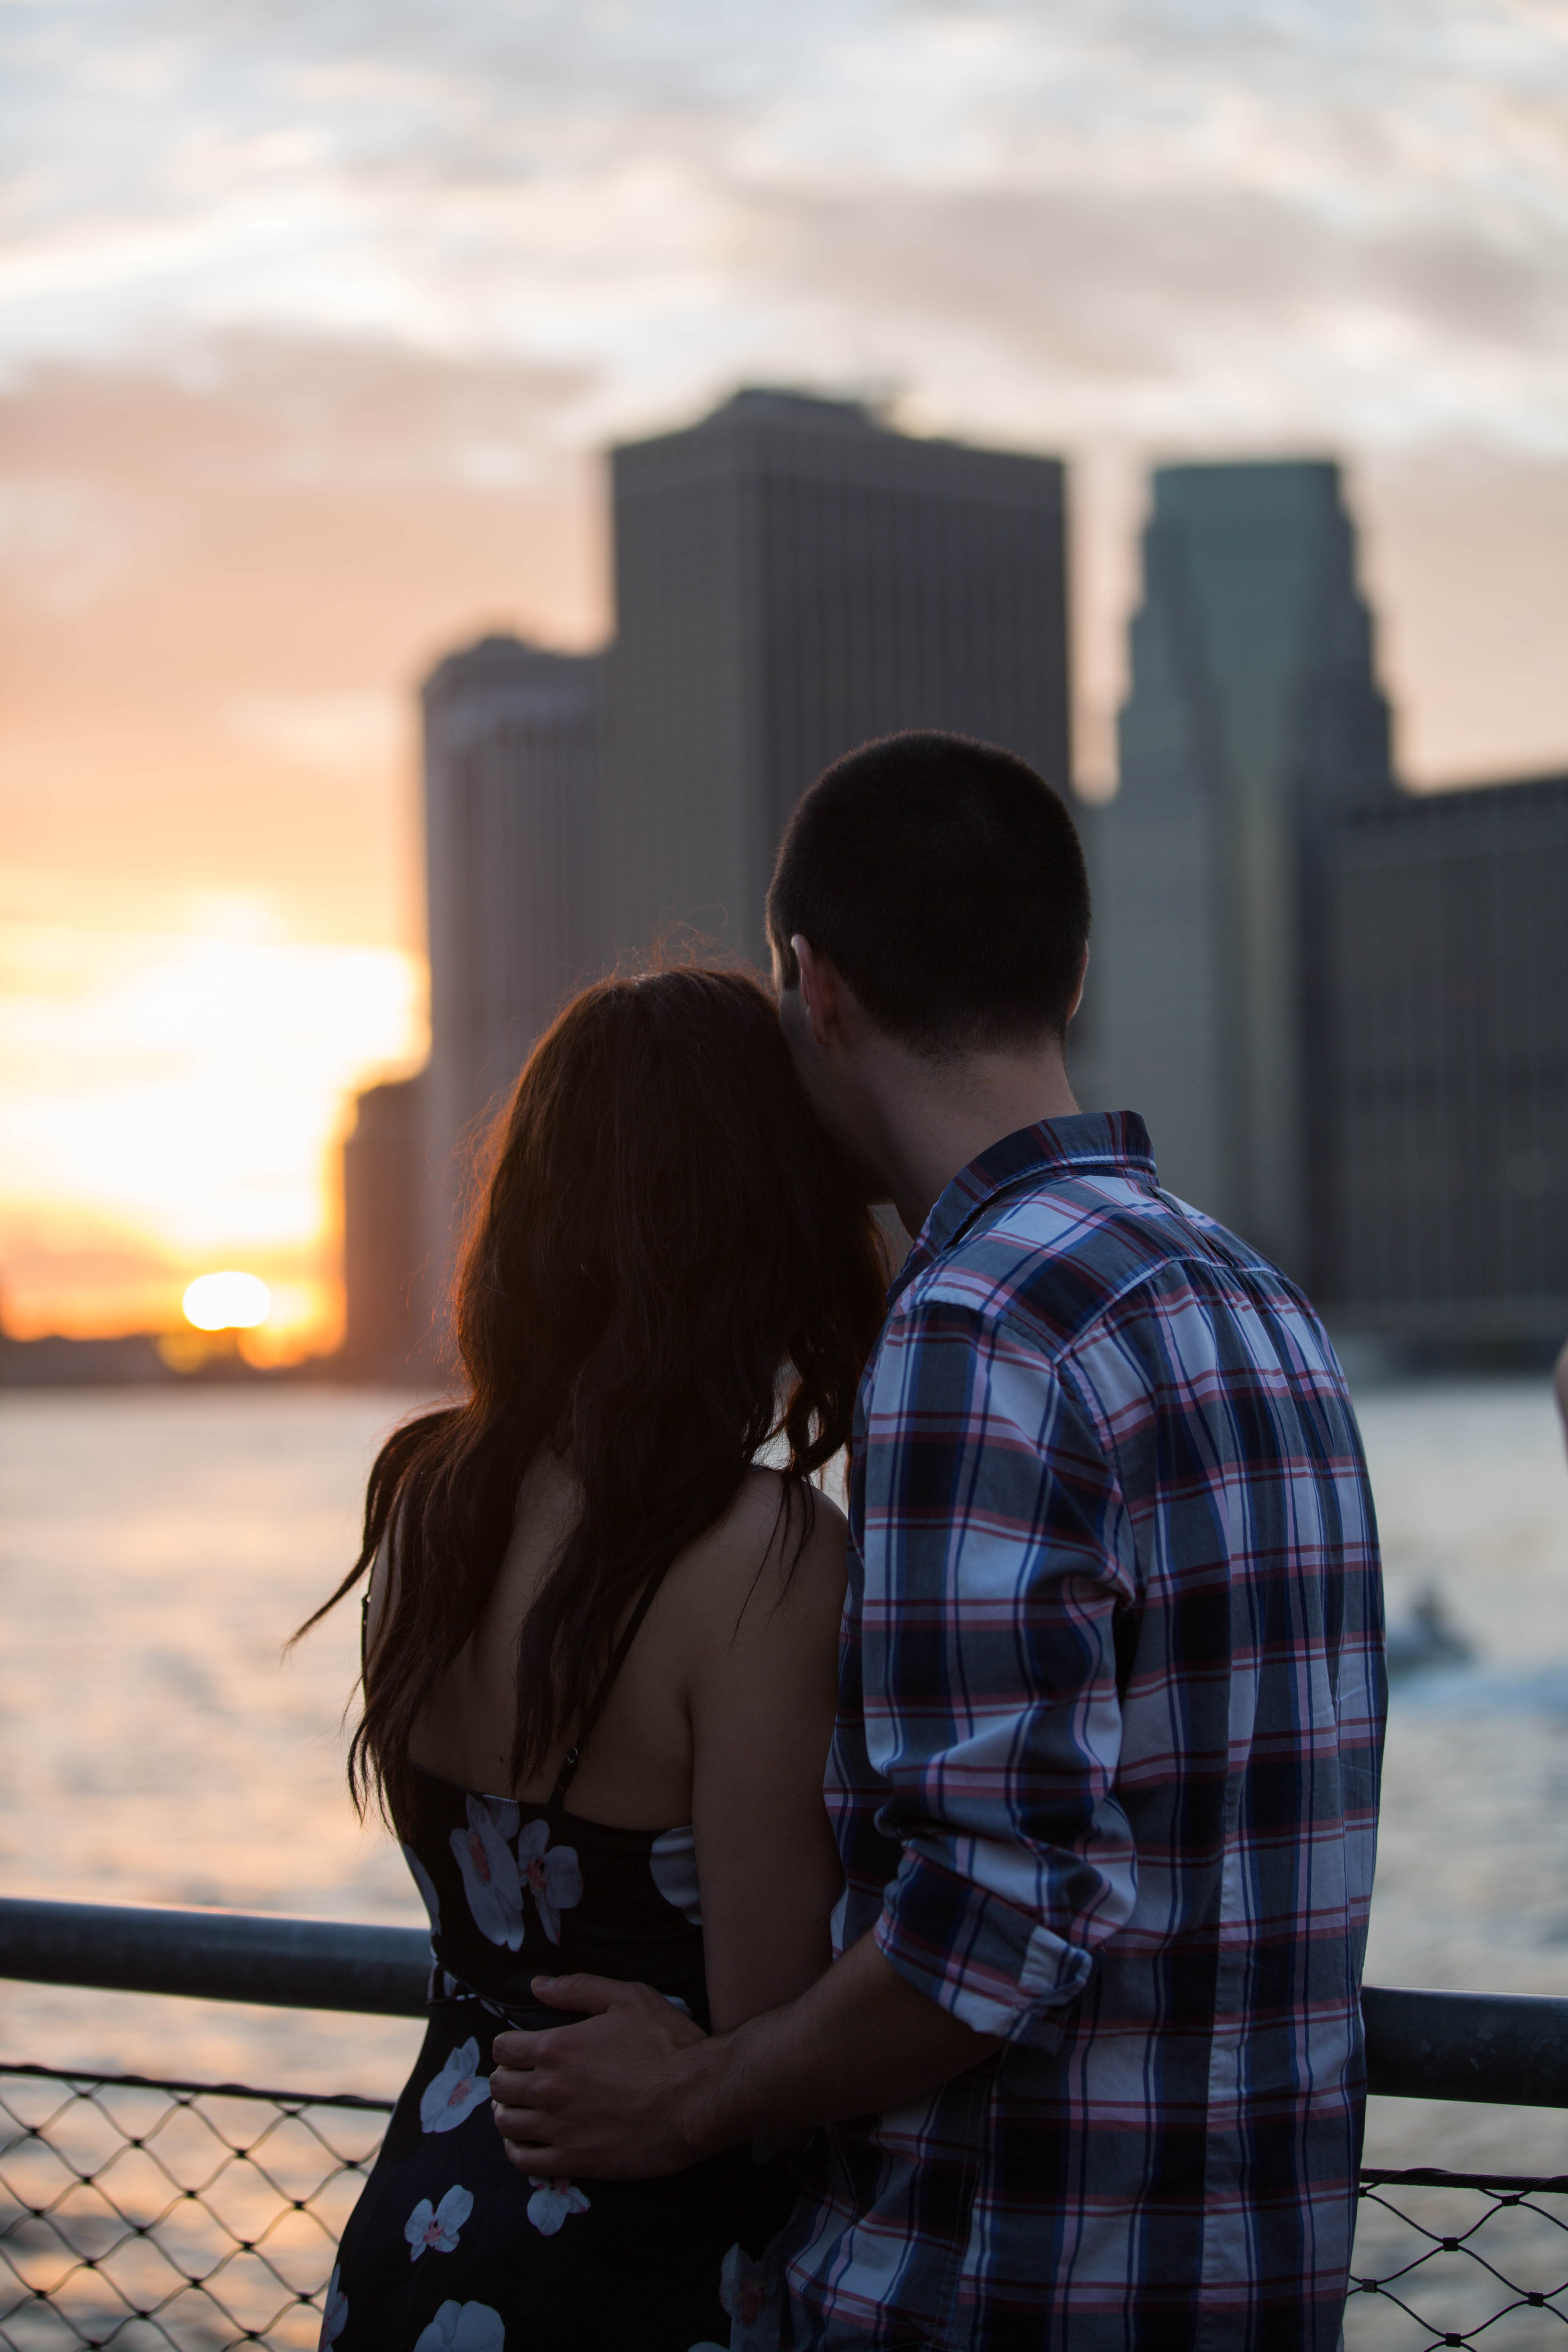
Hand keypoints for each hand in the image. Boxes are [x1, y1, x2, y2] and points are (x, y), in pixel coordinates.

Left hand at [490, 1974, 713, 2178]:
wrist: (697, 2098)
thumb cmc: (666, 2044)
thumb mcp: (628, 1997)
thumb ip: (578, 1988)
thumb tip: (538, 1986)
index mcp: (557, 2047)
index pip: (503, 2048)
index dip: (508, 2046)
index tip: (521, 2049)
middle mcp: (549, 2089)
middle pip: (500, 2086)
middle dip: (507, 2078)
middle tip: (523, 2077)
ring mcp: (559, 2129)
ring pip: (507, 2124)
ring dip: (509, 2113)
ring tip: (523, 2108)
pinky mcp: (574, 2162)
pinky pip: (524, 2162)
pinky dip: (517, 2150)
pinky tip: (526, 2142)